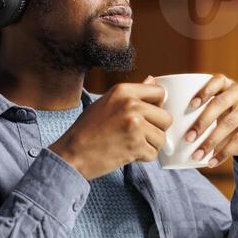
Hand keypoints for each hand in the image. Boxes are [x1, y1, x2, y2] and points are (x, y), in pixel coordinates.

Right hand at [49, 77, 172, 180]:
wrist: (72, 154)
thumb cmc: (86, 130)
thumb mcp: (106, 103)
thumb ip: (131, 94)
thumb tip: (151, 80)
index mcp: (123, 91)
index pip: (159, 92)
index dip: (157, 106)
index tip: (148, 115)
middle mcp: (131, 104)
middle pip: (166, 118)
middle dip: (156, 129)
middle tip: (139, 135)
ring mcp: (134, 125)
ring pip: (161, 138)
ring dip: (149, 145)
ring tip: (130, 144)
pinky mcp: (135, 145)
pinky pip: (153, 153)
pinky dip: (142, 157)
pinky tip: (127, 153)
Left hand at [183, 74, 237, 171]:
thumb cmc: (232, 124)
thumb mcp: (220, 116)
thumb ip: (203, 117)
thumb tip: (173, 133)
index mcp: (230, 85)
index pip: (217, 80)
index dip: (204, 90)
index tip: (191, 105)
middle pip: (220, 103)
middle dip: (202, 122)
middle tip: (188, 138)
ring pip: (229, 123)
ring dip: (211, 141)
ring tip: (197, 155)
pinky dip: (223, 152)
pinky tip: (212, 162)